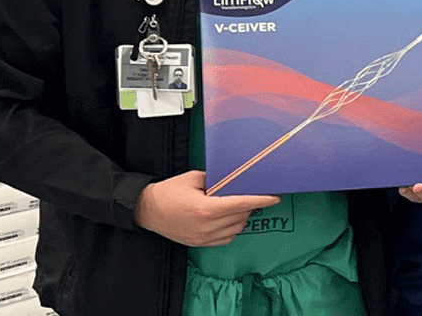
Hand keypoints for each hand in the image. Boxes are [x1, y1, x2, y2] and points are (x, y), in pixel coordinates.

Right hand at [135, 170, 280, 246]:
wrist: (146, 210)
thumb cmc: (169, 191)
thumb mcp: (195, 178)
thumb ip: (217, 180)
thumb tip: (237, 180)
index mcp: (206, 208)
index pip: (241, 204)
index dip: (261, 200)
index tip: (275, 197)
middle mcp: (206, 226)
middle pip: (241, 216)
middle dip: (250, 205)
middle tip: (251, 193)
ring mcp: (203, 238)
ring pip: (237, 229)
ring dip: (242, 217)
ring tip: (235, 205)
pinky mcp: (199, 244)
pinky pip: (227, 238)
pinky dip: (232, 228)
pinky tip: (227, 218)